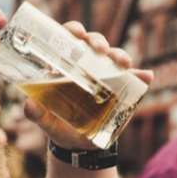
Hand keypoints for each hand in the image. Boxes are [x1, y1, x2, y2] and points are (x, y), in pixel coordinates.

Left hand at [24, 21, 152, 150]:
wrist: (79, 146)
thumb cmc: (59, 127)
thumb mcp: (47, 122)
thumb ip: (37, 115)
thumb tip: (29, 105)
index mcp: (66, 66)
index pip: (70, 40)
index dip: (74, 31)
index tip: (77, 33)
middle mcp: (87, 67)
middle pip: (94, 45)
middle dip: (98, 42)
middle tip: (100, 49)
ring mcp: (106, 77)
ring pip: (114, 59)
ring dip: (120, 56)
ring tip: (124, 63)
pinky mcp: (122, 90)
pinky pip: (134, 80)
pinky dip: (142, 76)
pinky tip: (147, 76)